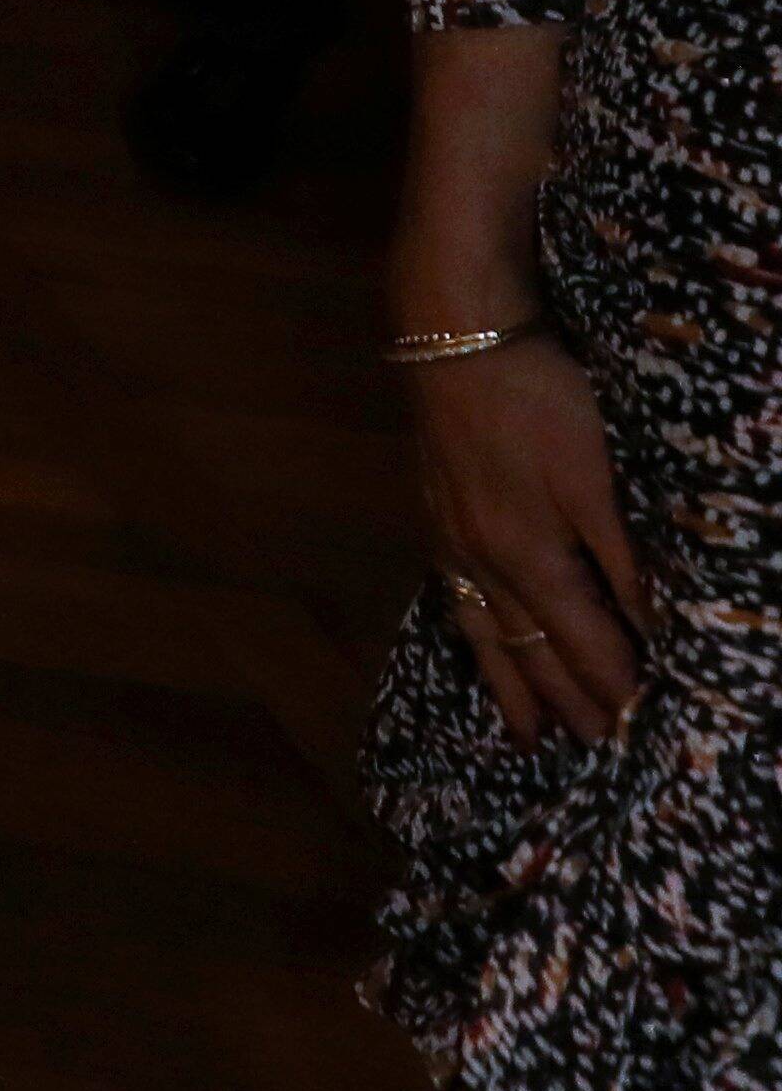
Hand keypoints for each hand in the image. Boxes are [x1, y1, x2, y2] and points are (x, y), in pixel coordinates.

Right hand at [409, 334, 651, 742]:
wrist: (456, 340)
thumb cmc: (541, 403)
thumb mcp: (597, 481)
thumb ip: (624, 561)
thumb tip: (653, 632)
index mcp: (531, 560)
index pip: (584, 646)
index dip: (615, 690)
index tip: (644, 733)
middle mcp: (486, 567)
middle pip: (533, 653)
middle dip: (569, 704)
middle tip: (599, 750)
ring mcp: (454, 545)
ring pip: (487, 637)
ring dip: (514, 689)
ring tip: (532, 737)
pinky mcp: (438, 520)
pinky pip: (456, 604)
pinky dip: (474, 642)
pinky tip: (481, 647)